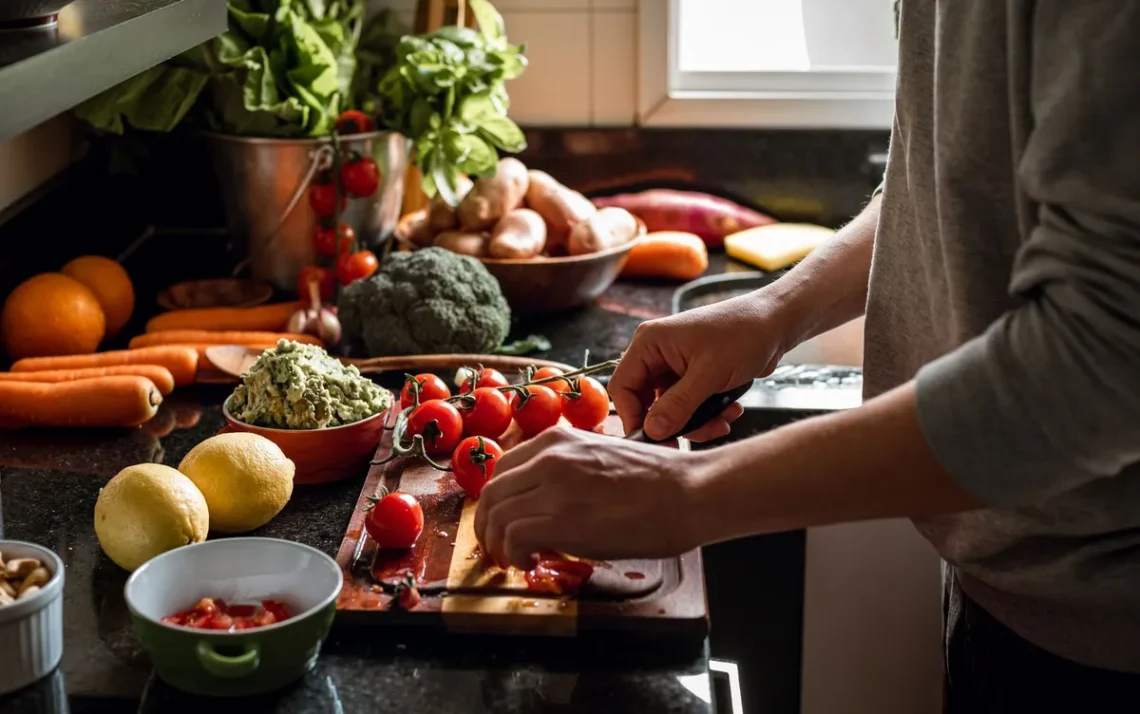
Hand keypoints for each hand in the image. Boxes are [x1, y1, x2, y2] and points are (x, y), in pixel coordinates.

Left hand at [473, 426, 705, 567]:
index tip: (504, 520)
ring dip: (498, 544)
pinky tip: (531, 562)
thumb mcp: (601, 456)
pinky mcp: (562, 519)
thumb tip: (549, 498)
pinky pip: (513, 537)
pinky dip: (513, 555)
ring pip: (496, 516)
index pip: (502, 469)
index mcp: (557, 439)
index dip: (498, 501)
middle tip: (500, 547)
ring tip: (515, 560)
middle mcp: (549, 457)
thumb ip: (569, 468)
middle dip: (489, 525)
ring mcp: (554, 487)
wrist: (689, 491)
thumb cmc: (658, 479)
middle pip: (492, 493)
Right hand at [610, 293, 789, 440]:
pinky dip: (708, 414)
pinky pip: (689, 405)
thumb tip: (652, 431)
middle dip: (673, 423)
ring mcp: (676, 365)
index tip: (652, 439)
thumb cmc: (743, 334)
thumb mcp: (709, 374)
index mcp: (650, 342)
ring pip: (671, 408)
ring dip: (696, 421)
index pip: (623, 386)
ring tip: (722, 421)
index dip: (633, 416)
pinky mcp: (694, 375)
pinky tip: (730, 410)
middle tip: (694, 437)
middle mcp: (658, 353)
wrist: (777, 323)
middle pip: (647, 402)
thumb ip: (678, 405)